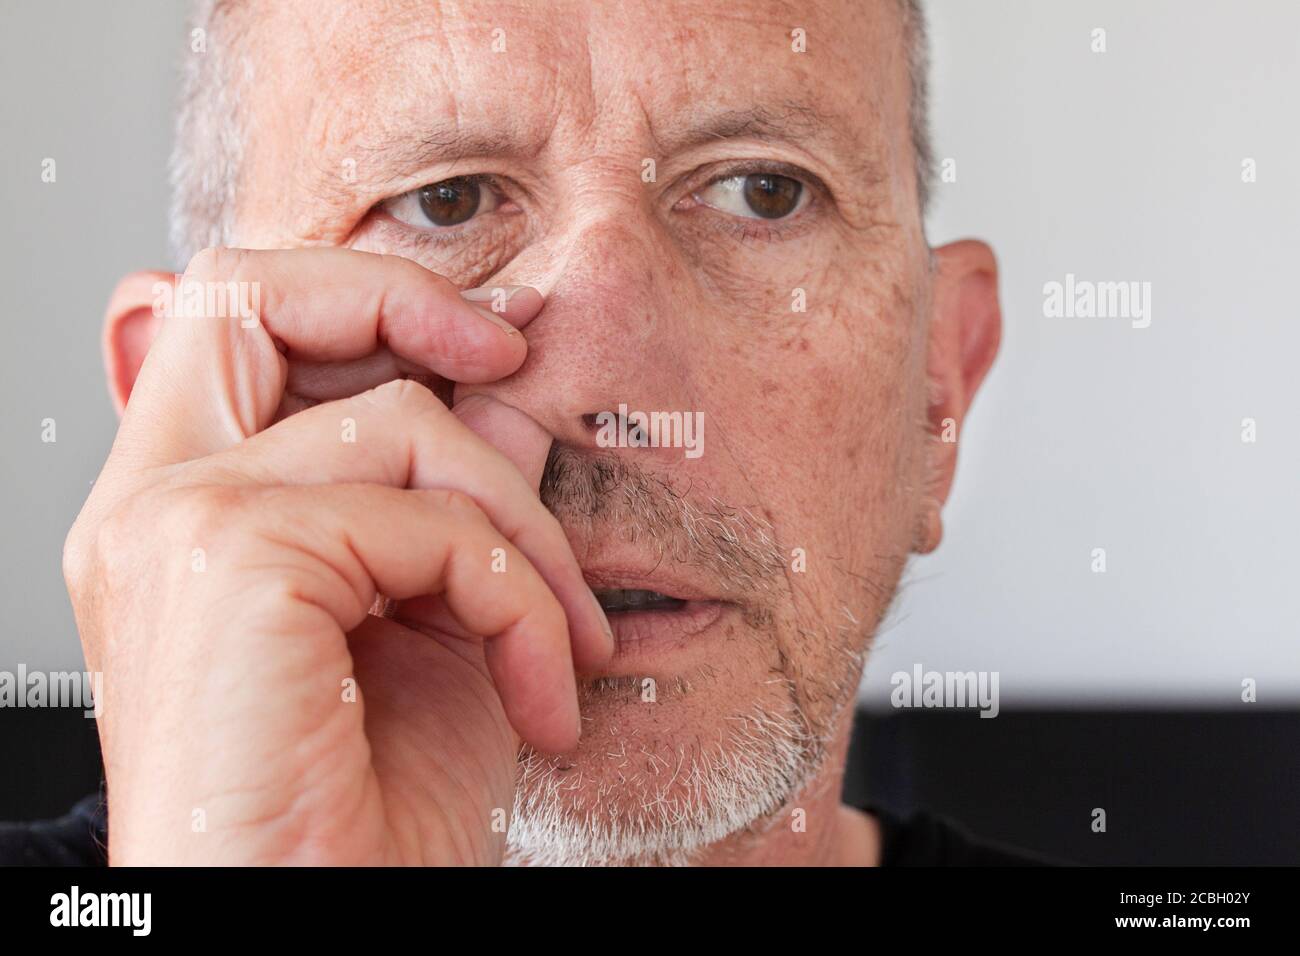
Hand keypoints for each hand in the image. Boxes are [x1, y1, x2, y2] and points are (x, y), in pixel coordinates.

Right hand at [63, 247, 611, 864]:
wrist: (323, 928)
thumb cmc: (368, 814)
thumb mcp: (434, 627)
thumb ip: (451, 497)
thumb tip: (505, 393)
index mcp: (180, 511)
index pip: (236, 317)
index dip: (362, 298)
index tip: (483, 346)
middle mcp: (151, 505)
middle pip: (257, 294)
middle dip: (408, 300)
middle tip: (517, 361)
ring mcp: (178, 525)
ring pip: (401, 423)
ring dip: (525, 533)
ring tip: (562, 646)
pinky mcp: (232, 560)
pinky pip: (432, 523)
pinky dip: (521, 604)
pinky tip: (539, 694)